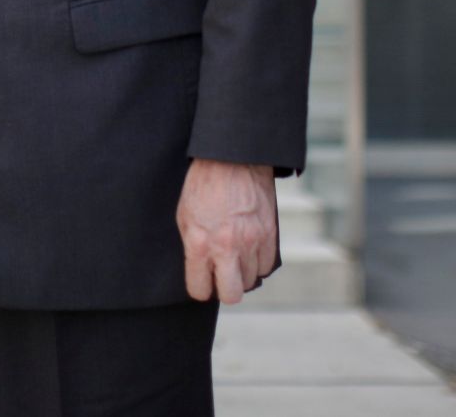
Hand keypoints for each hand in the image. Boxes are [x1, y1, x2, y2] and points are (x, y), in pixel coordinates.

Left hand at [177, 158, 277, 303]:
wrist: (232, 160)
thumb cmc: (204, 186)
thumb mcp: (185, 216)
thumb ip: (192, 246)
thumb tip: (201, 270)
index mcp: (199, 243)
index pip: (200, 289)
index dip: (200, 287)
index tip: (203, 281)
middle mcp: (226, 247)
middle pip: (231, 295)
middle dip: (225, 289)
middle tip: (222, 276)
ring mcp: (251, 242)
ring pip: (250, 280)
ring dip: (242, 272)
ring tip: (235, 254)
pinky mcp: (269, 235)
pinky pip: (266, 266)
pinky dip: (258, 261)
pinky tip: (249, 248)